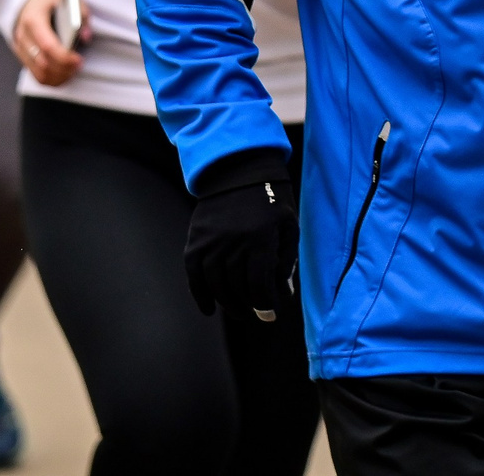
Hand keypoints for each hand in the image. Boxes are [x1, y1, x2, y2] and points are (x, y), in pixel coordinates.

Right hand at [13, 0, 86, 84]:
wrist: (28, 2)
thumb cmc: (51, 0)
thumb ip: (81, 15)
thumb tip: (86, 36)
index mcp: (33, 19)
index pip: (47, 45)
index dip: (64, 57)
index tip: (79, 60)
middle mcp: (23, 36)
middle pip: (43, 63)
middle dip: (64, 68)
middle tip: (79, 64)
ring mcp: (21, 49)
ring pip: (40, 73)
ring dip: (59, 76)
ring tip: (73, 69)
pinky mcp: (23, 57)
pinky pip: (37, 76)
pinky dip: (53, 79)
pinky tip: (65, 73)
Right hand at [184, 158, 298, 320]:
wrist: (240, 168)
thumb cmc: (272, 199)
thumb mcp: (289, 226)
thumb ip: (286, 261)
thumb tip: (280, 294)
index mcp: (260, 238)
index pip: (259, 285)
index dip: (265, 306)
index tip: (269, 316)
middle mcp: (232, 242)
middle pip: (237, 288)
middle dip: (247, 307)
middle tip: (254, 313)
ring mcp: (210, 240)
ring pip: (215, 284)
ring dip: (226, 303)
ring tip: (238, 311)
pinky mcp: (195, 238)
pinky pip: (194, 273)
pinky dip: (199, 294)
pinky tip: (208, 308)